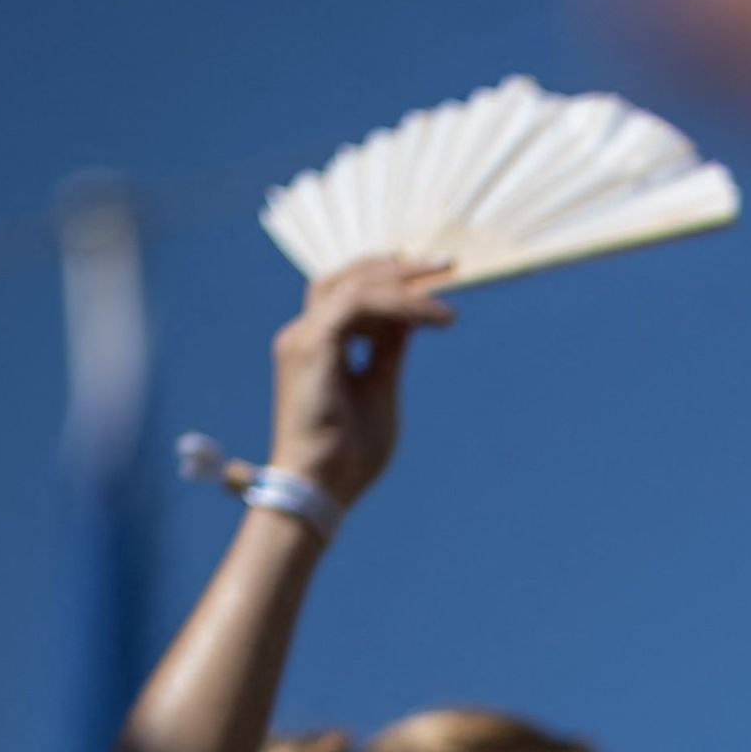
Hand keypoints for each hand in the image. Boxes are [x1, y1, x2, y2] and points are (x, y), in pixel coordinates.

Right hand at [267, 257, 453, 508]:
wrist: (323, 487)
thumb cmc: (350, 453)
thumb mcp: (379, 388)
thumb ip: (389, 350)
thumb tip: (411, 319)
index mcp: (316, 345)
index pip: (347, 293)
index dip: (386, 277)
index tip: (431, 275)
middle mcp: (303, 335)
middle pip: (345, 277)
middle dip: (394, 265)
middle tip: (443, 265)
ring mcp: (303, 338)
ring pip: (354, 285)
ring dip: (404, 280)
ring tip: (447, 282)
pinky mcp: (312, 346)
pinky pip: (361, 305)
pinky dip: (402, 305)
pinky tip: (438, 317)